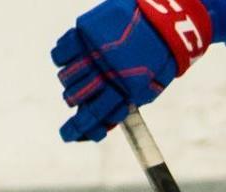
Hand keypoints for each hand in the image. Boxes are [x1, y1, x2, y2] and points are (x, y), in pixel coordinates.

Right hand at [51, 0, 211, 141]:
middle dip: (77, 101)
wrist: (164, 21)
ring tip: (82, 73)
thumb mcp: (148, 89)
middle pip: (75, 98)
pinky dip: (61, 56)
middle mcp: (106, 72)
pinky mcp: (86, 31)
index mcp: (123, 90)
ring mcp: (94, 51)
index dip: (79, 130)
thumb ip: (125, 106)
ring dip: (70, 80)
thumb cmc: (159, 58)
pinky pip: (61, 50)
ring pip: (67, 77)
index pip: (93, 117)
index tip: (70, 136)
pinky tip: (71, 56)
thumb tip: (102, 126)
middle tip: (82, 96)